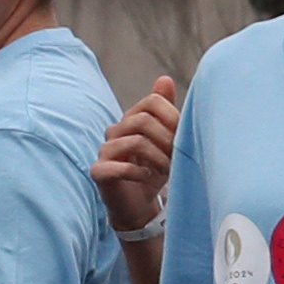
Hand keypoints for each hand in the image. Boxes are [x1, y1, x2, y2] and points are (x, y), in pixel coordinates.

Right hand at [94, 72, 182, 237]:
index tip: (184, 137)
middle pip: (143, 120)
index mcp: (133, 120)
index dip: (173, 117)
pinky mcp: (99, 172)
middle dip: (167, 140)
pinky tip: (148, 176)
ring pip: (134, 142)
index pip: (152, 102)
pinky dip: (139, 172)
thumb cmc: (156, 169)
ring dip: (158, 158)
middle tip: (177, 157)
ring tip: (167, 170)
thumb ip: (167, 112)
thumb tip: (165, 79)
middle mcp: (115, 131)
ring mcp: (105, 151)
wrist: (140, 204)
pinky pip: (117, 166)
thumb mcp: (168, 141)